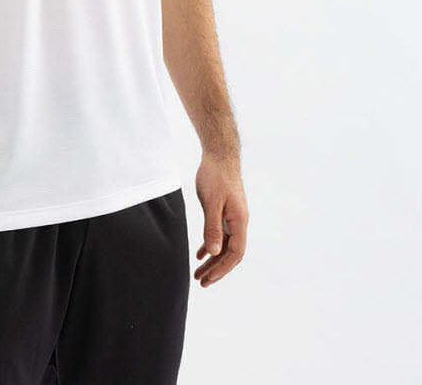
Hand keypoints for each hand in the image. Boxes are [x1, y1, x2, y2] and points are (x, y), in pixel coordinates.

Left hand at [193, 152, 248, 286]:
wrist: (219, 155)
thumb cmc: (215, 175)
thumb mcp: (211, 202)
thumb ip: (212, 227)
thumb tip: (214, 253)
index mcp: (239, 221)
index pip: (235, 253)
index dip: (223, 268)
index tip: (209, 279)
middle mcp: (239, 222)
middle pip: (230, 253)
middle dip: (217, 269)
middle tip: (201, 283)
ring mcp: (232, 218)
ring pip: (224, 246)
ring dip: (212, 260)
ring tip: (198, 273)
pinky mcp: (225, 212)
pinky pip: (219, 235)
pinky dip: (210, 245)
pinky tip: (200, 254)